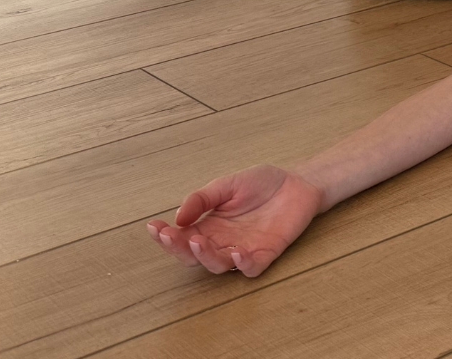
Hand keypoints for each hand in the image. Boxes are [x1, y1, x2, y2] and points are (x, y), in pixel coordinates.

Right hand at [145, 164, 323, 277]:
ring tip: (196, 241)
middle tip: (169, 235)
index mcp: (209, 226)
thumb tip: (178, 217)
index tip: (153, 226)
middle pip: (193, 256)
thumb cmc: (261, 184)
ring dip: (205, 257)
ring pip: (217, 266)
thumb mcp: (227, 184)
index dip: (165, 236)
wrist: (298, 182)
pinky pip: (251, 268)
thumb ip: (203, 199)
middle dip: (177, 249)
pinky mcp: (267, 253)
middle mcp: (222, 242)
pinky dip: (242, 265)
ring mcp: (243, 249)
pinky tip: (236, 253)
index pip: (180, 238)